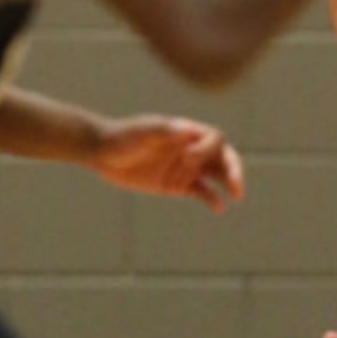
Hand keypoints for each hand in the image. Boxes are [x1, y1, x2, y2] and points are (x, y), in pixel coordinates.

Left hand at [91, 117, 244, 210]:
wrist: (100, 153)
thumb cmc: (119, 137)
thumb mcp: (140, 132)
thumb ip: (163, 130)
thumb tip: (187, 130)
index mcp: (186, 133)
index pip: (213, 139)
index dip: (208, 150)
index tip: (188, 159)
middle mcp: (191, 148)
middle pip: (223, 156)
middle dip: (233, 169)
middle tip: (236, 185)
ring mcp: (186, 167)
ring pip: (216, 175)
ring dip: (228, 183)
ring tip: (236, 196)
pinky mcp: (178, 184)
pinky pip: (202, 192)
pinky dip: (212, 199)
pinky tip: (219, 208)